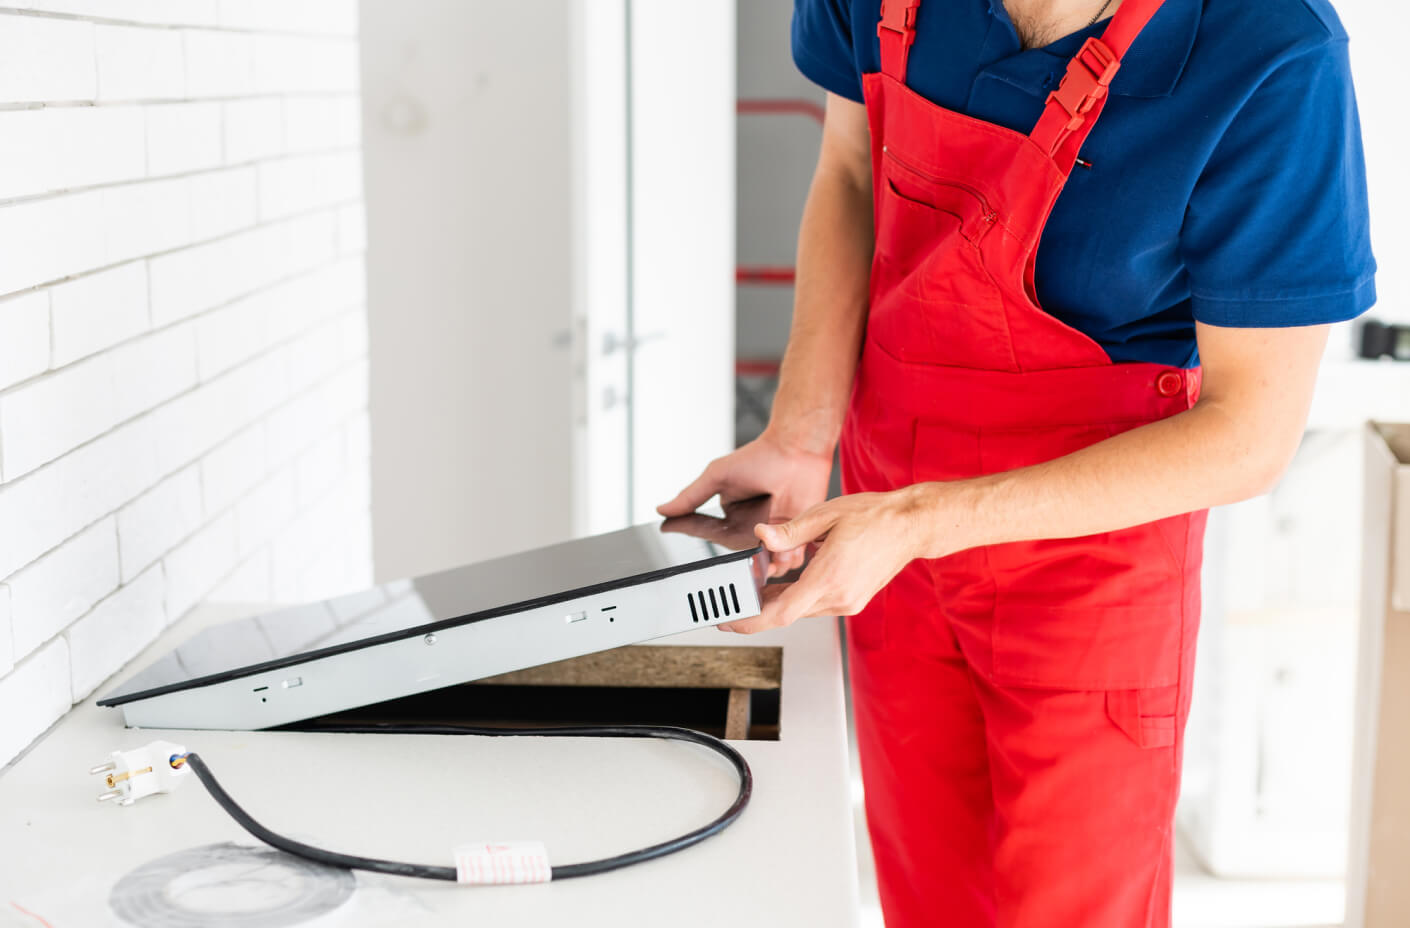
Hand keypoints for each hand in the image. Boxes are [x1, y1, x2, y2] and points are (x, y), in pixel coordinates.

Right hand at [657, 431, 832, 575]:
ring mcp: (776, 534)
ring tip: (767, 553)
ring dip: (768, 563)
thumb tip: (661, 509)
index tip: (697, 550)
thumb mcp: (717, 476)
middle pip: (743, 559)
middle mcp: (752, 530)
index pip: (713, 539)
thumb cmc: (759, 458)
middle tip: (744, 560)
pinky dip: (789, 557)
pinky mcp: (798, 535)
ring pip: (768, 564)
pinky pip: (792, 557)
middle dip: (744, 564)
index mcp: (731, 519)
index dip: (707, 548)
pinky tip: (785, 549)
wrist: (795, 449)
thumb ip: (691, 497)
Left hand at [721, 487, 943, 633]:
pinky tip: (785, 583)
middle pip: (786, 613)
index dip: (750, 621)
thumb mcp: (826, 515)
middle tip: (733, 599)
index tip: (729, 621)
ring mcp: (847, 602)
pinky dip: (796, 596)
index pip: (781, 613)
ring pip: (800, 609)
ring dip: (777, 601)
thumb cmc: (875, 517)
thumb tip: (761, 537)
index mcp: (829, 577)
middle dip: (757, 608)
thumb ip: (790, 532)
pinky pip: (815, 605)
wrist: (910, 526)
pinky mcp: (851, 601)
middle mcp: (839, 596)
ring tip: (757, 585)